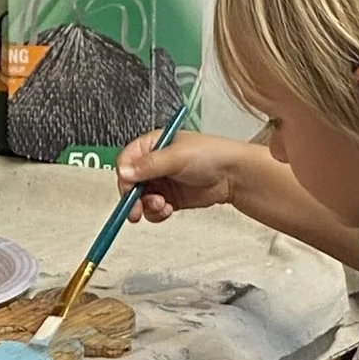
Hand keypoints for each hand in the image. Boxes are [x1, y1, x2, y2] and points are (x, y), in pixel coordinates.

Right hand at [117, 130, 252, 223]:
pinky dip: (156, 213)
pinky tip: (168, 209)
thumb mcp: (177, 156)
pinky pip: (153, 210)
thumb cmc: (211, 155)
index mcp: (153, 145)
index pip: (127, 160)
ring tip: (161, 205)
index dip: (125, 175)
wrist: (233, 175)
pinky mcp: (169, 199)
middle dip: (132, 197)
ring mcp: (161, 183)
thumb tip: (124, 171)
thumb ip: (149, 165)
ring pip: (140, 199)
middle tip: (135, 208)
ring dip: (146, 206)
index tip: (129, 187)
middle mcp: (154, 164)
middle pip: (130, 183)